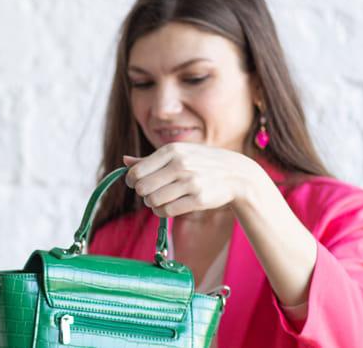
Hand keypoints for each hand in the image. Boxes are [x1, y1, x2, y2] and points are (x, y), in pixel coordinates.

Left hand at [123, 142, 272, 217]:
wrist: (238, 174)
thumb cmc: (202, 163)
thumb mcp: (178, 153)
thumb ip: (150, 160)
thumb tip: (124, 161)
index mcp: (171, 150)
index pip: (136, 172)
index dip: (132, 182)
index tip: (138, 184)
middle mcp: (180, 164)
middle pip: (142, 189)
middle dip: (143, 194)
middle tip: (152, 193)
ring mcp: (190, 182)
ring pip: (152, 201)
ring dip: (153, 204)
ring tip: (162, 199)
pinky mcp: (198, 199)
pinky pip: (167, 211)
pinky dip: (163, 212)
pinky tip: (170, 206)